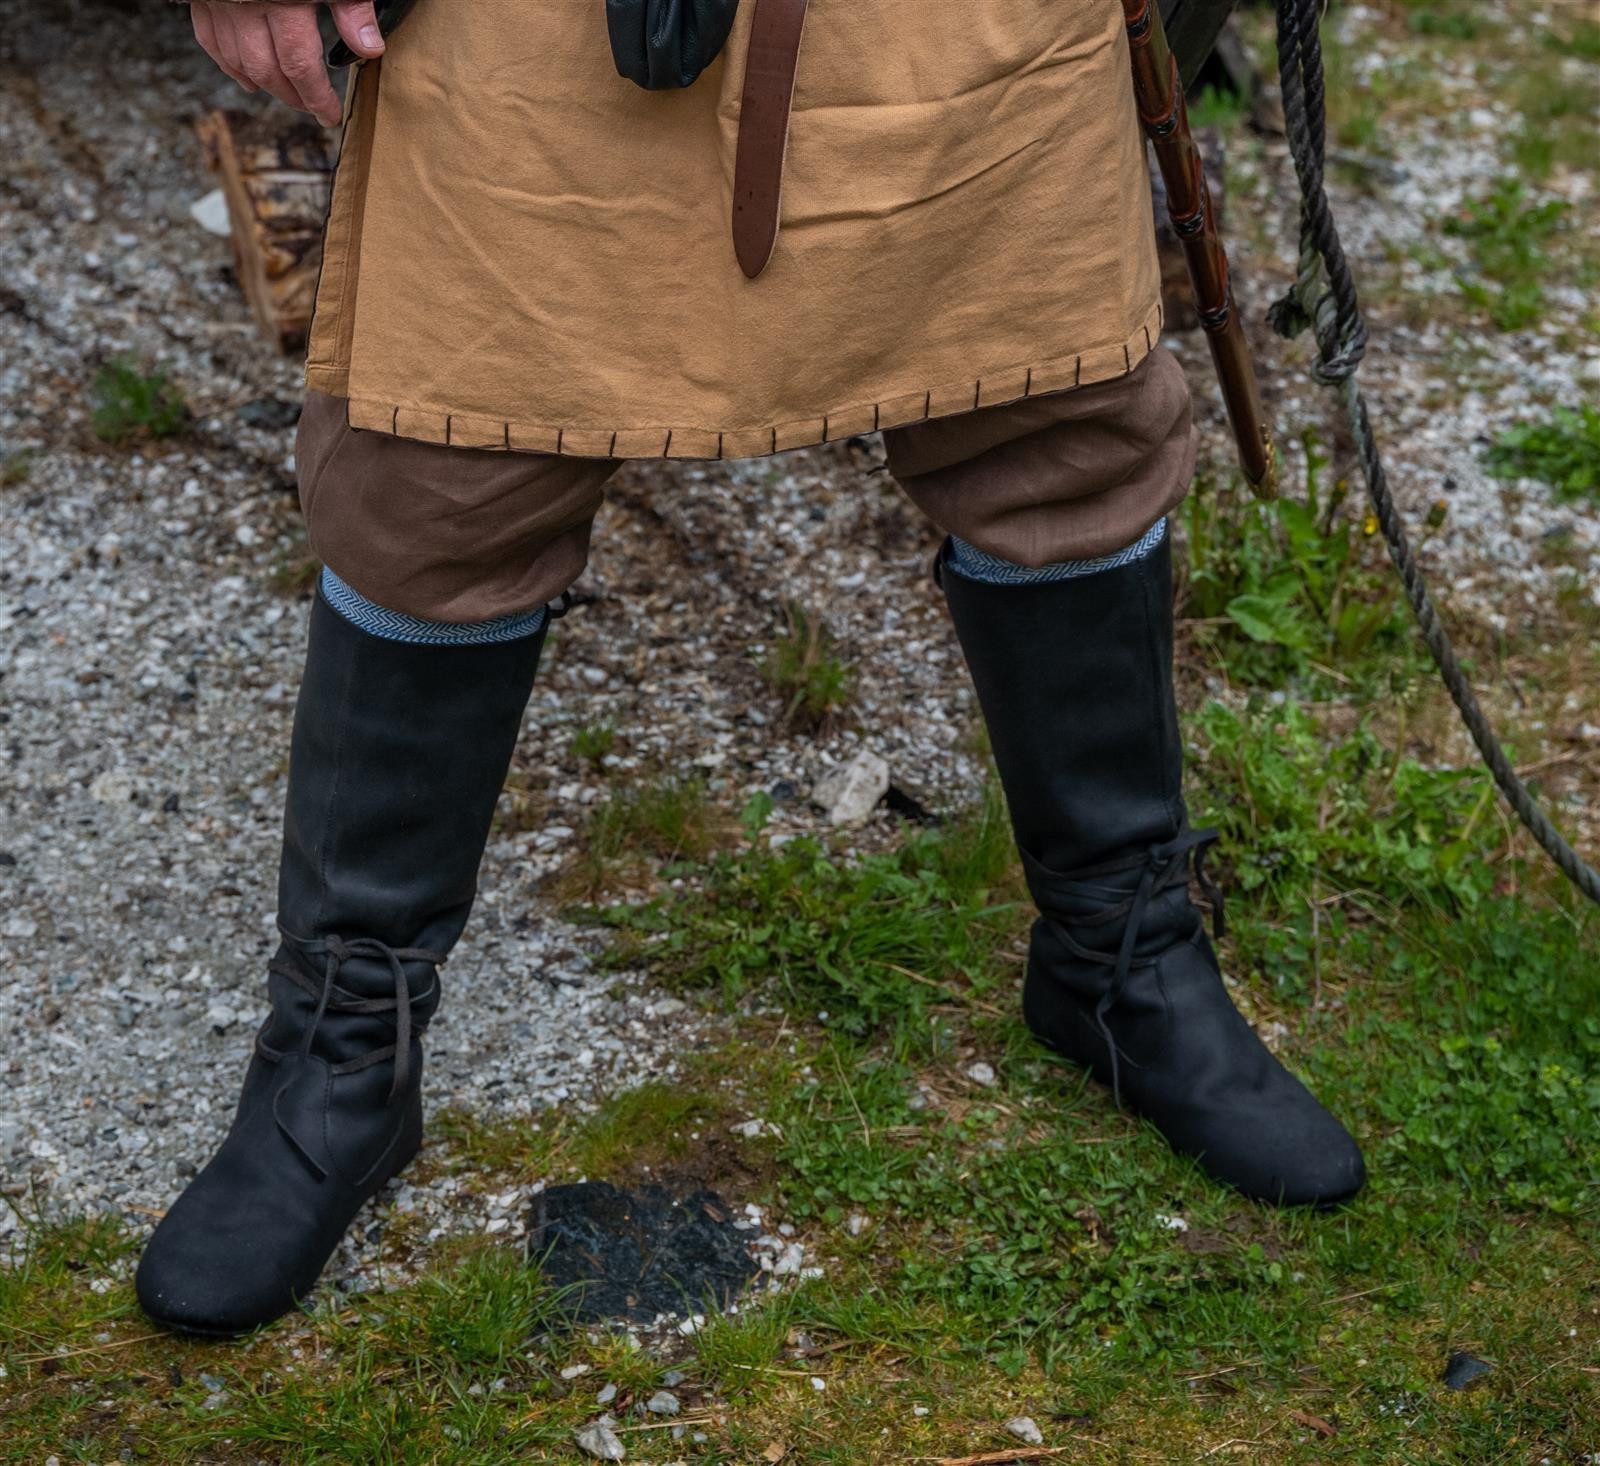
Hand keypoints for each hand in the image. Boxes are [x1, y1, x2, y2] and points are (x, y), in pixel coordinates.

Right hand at [190, 2, 384, 126]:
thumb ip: (350, 7)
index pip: (301, 66)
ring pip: (236, 59)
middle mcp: (246, 6)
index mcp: (283, 3)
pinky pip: (209, 37)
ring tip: (285, 95)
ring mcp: (220, 1)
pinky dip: (227, 62)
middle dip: (292, 95)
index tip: (329, 115)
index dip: (316, 96)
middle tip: (311, 108)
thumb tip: (369, 48)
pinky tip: (245, 77)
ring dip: (262, 83)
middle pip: (268, 69)